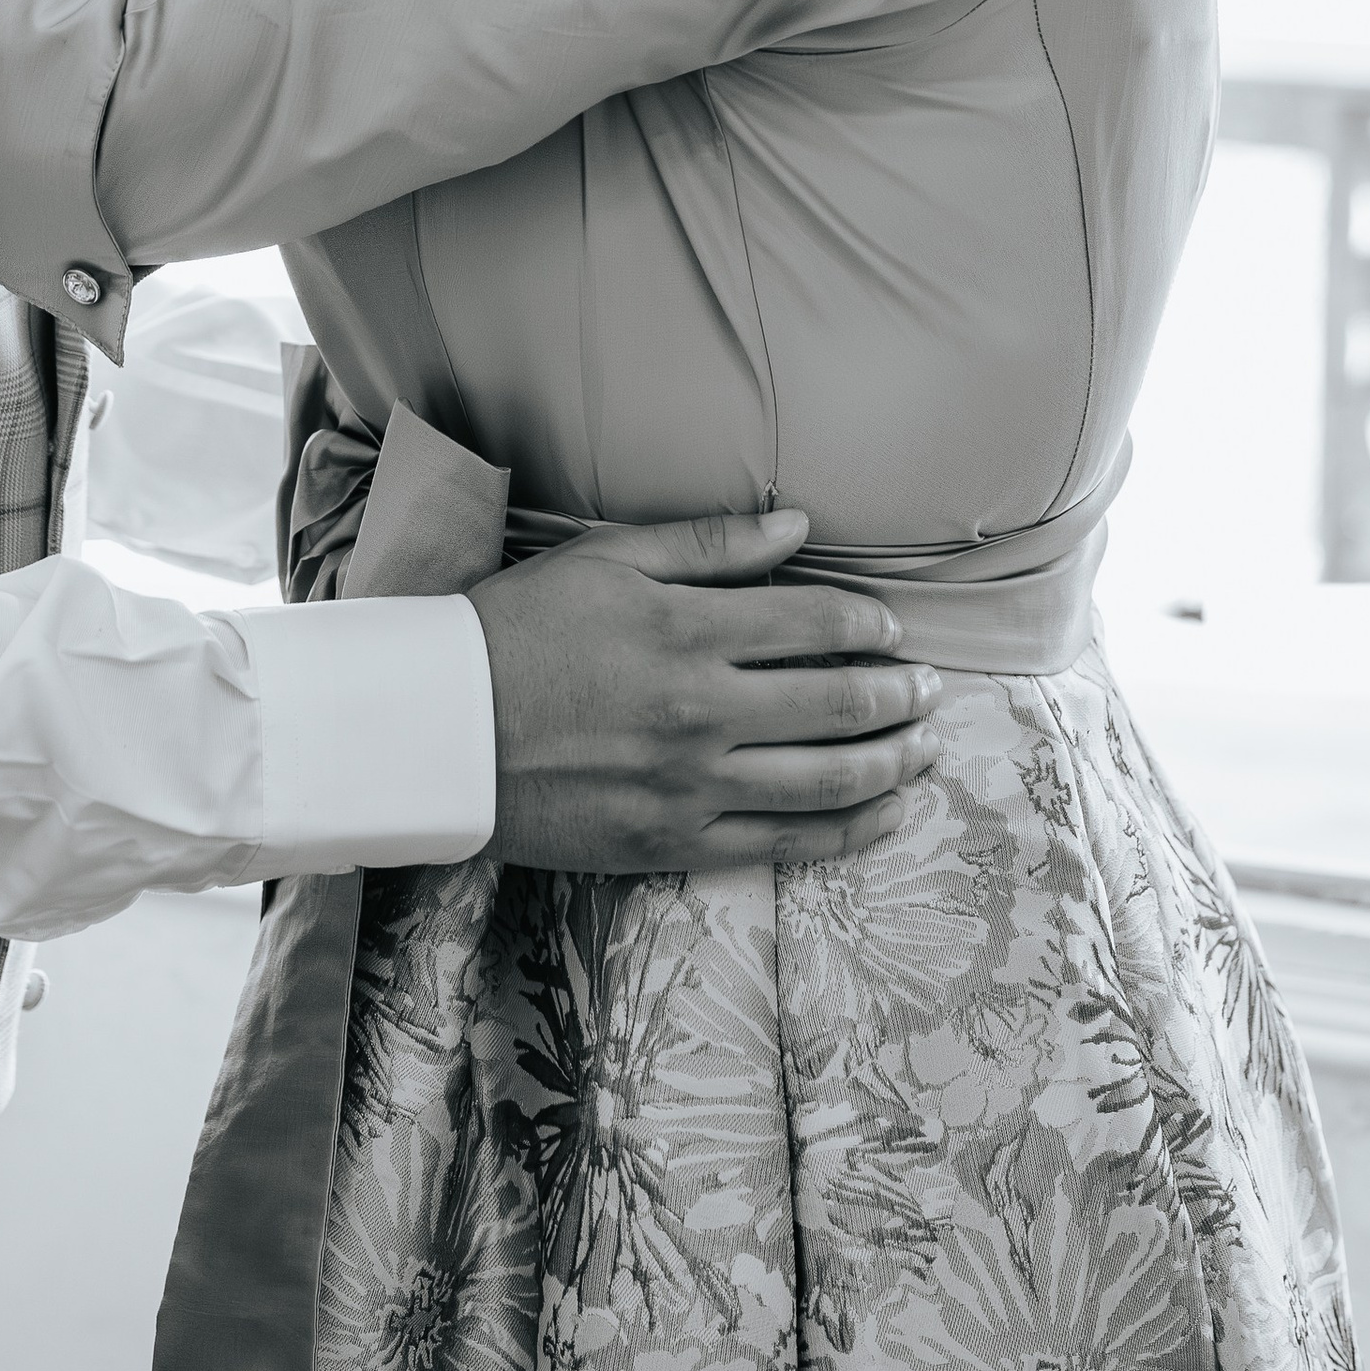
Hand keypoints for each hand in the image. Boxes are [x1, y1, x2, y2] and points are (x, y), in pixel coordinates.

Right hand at [471, 507, 942, 871]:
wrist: (440, 730)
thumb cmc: (516, 630)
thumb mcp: (605, 559)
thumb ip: (709, 545)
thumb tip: (799, 528)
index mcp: (686, 629)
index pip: (816, 621)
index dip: (869, 623)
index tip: (891, 628)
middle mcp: (701, 709)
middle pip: (840, 702)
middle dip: (900, 694)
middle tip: (929, 687)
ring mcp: (692, 782)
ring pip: (829, 779)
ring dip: (894, 762)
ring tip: (924, 747)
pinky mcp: (675, 840)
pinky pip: (785, 842)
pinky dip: (850, 830)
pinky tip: (885, 813)